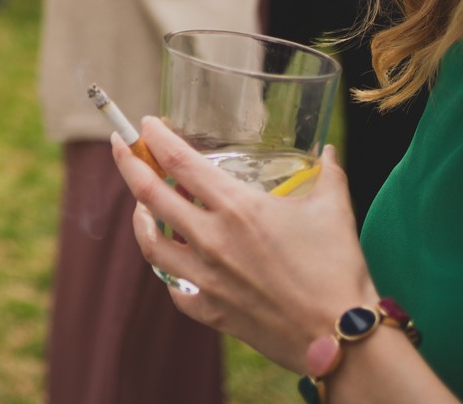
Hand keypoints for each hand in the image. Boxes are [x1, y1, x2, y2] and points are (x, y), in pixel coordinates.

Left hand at [113, 116, 375, 372]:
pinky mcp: (211, 312)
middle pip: (150, 194)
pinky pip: (176, 290)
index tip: (146, 124)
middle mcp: (211, 240)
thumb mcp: (334, 210)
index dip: (157, 138)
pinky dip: (170, 272)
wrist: (342, 337)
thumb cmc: (338, 271)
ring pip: (151, 244)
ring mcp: (206, 278)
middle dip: (128, 163)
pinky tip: (174, 261)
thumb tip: (329, 150)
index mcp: (236, 208)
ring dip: (139, 219)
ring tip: (139, 205)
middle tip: (120, 144)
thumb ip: (328, 174)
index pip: (180, 161)